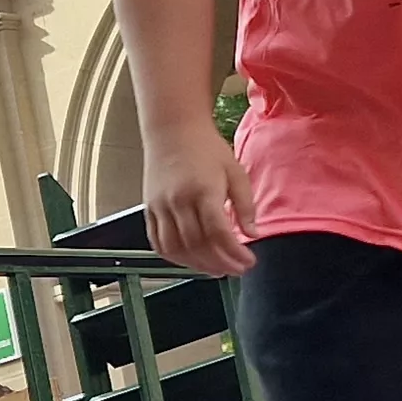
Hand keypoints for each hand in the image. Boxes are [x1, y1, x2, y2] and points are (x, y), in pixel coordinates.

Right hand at [142, 121, 256, 277]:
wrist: (173, 130)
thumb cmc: (207, 149)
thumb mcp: (236, 172)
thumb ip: (245, 205)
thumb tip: (252, 234)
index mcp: (203, 191)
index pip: (219, 233)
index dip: (235, 253)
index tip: (249, 262)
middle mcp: (178, 201)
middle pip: (198, 245)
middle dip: (220, 263)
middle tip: (237, 270)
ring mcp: (160, 207)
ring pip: (176, 248)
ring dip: (197, 265)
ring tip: (217, 269)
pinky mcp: (148, 209)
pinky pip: (158, 242)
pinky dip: (174, 257)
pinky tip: (191, 261)